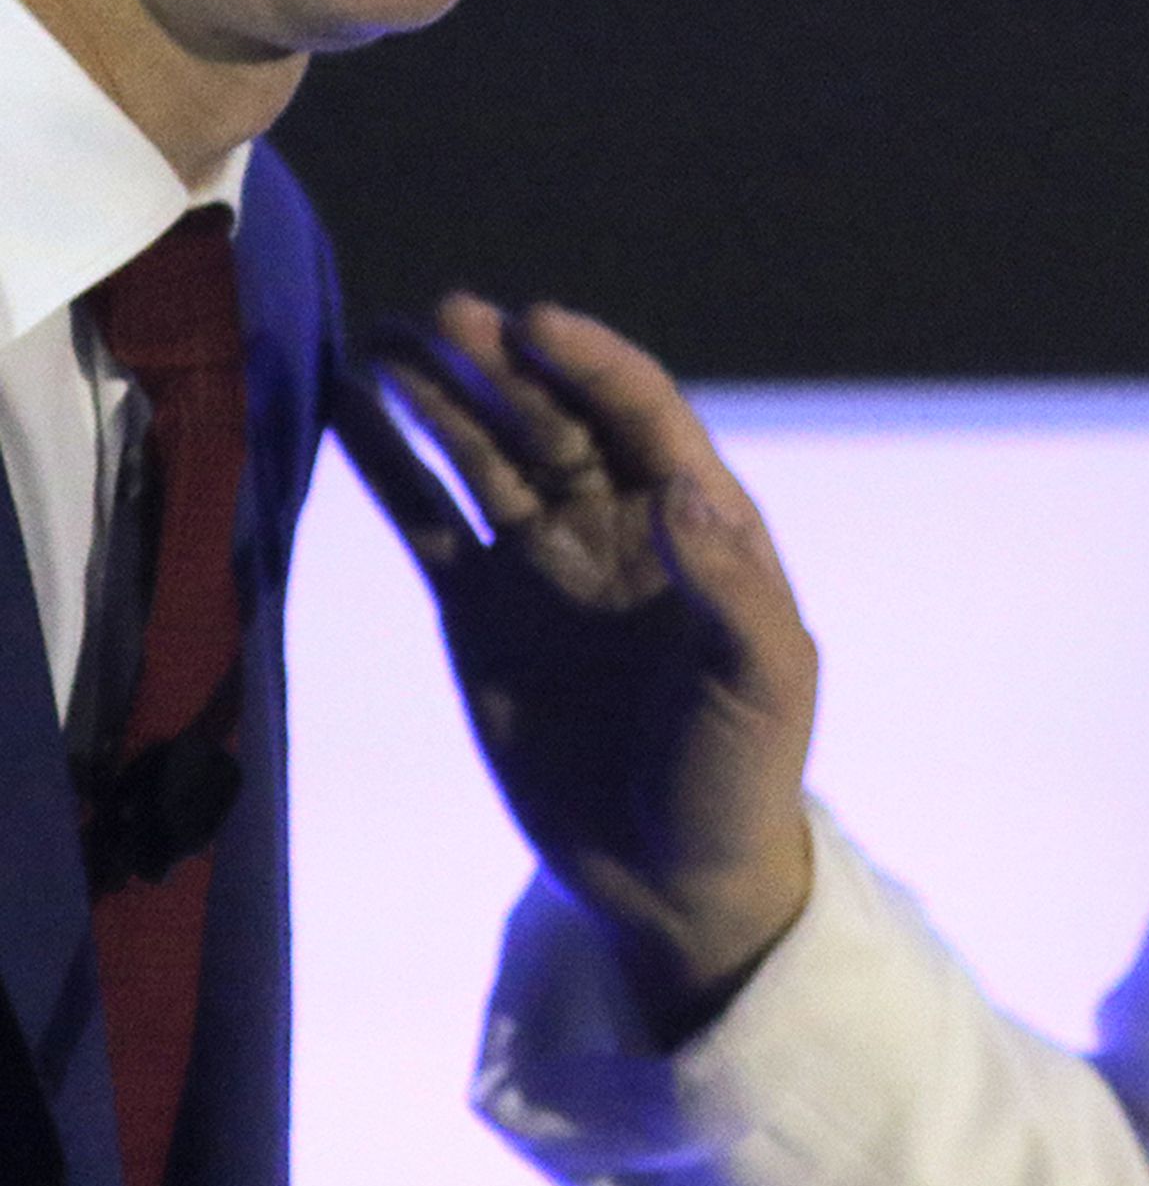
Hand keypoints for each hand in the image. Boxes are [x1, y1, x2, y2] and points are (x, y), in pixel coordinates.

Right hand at [335, 294, 819, 1042]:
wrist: (677, 873)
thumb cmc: (743, 768)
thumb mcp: (763, 678)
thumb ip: (728, 588)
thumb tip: (686, 493)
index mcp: (698, 517)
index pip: (642, 412)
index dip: (592, 362)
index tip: (535, 322)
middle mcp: (617, 520)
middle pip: (553, 418)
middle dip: (502, 365)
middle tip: (446, 312)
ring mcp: (543, 561)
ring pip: (484, 453)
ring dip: (439, 395)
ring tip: (384, 336)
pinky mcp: (479, 612)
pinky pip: (428, 521)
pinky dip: (389, 467)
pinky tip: (347, 411)